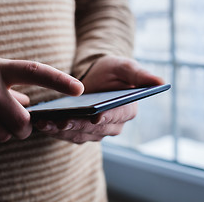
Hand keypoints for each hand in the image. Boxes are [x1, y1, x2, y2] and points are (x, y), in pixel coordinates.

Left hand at [35, 55, 163, 143]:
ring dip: (63, 131)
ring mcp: (96, 132)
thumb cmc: (111, 70)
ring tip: (46, 123)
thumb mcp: (125, 67)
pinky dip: (56, 131)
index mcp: (127, 109)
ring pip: (80, 135)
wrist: (93, 77)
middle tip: (61, 120)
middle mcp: (113, 125)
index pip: (118, 116)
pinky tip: (42, 124)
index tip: (95, 115)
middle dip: (78, 125)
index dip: (107, 116)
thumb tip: (161, 81)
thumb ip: (139, 75)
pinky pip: (68, 135)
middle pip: (95, 129)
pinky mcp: (80, 133)